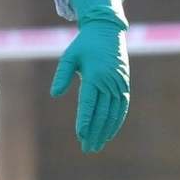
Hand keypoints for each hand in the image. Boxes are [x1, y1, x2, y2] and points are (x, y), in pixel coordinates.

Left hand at [50, 0, 129, 154]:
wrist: (107, 31)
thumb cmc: (84, 45)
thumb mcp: (70, 56)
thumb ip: (62, 75)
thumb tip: (54, 94)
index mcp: (94, 75)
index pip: (88, 103)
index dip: (85, 119)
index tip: (80, 134)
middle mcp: (109, 81)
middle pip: (101, 113)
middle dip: (94, 132)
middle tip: (86, 148)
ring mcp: (119, 84)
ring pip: (113, 113)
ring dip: (105, 131)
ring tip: (96, 145)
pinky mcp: (124, 85)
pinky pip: (122, 107)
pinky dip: (117, 121)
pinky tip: (109, 133)